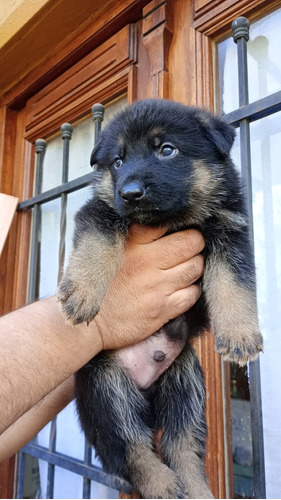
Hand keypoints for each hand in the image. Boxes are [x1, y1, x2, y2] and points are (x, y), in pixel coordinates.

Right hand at [95, 225, 204, 349]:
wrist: (89, 323)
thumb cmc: (100, 284)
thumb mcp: (108, 248)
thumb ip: (132, 232)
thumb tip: (159, 220)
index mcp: (132, 242)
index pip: (170, 221)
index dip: (178, 223)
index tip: (177, 228)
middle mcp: (147, 261)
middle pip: (192, 242)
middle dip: (194, 243)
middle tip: (187, 248)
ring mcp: (157, 286)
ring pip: (196, 267)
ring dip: (193, 266)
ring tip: (182, 268)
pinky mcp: (163, 309)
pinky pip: (193, 294)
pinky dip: (191, 290)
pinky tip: (179, 289)